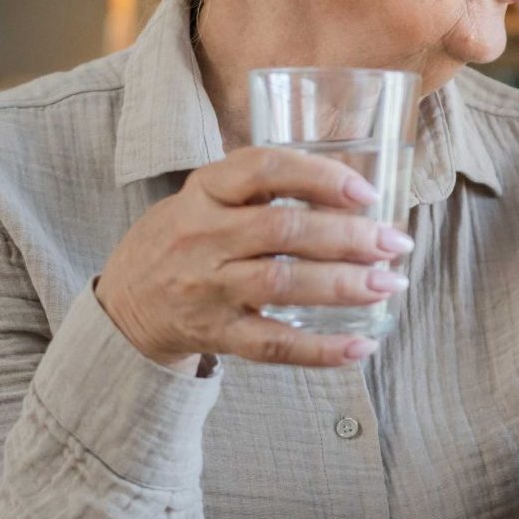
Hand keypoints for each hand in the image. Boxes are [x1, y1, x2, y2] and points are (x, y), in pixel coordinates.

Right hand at [95, 145, 413, 370]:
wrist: (123, 305)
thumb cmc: (183, 240)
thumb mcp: (205, 198)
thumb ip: (262, 189)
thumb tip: (354, 193)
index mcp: (205, 191)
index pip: (262, 169)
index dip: (318, 176)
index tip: (365, 192)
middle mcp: (203, 237)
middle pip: (282, 232)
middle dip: (348, 236)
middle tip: (395, 242)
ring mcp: (207, 288)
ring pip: (281, 285)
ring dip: (343, 285)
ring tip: (388, 284)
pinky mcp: (215, 334)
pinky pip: (273, 344)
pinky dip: (321, 349)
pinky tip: (362, 345)